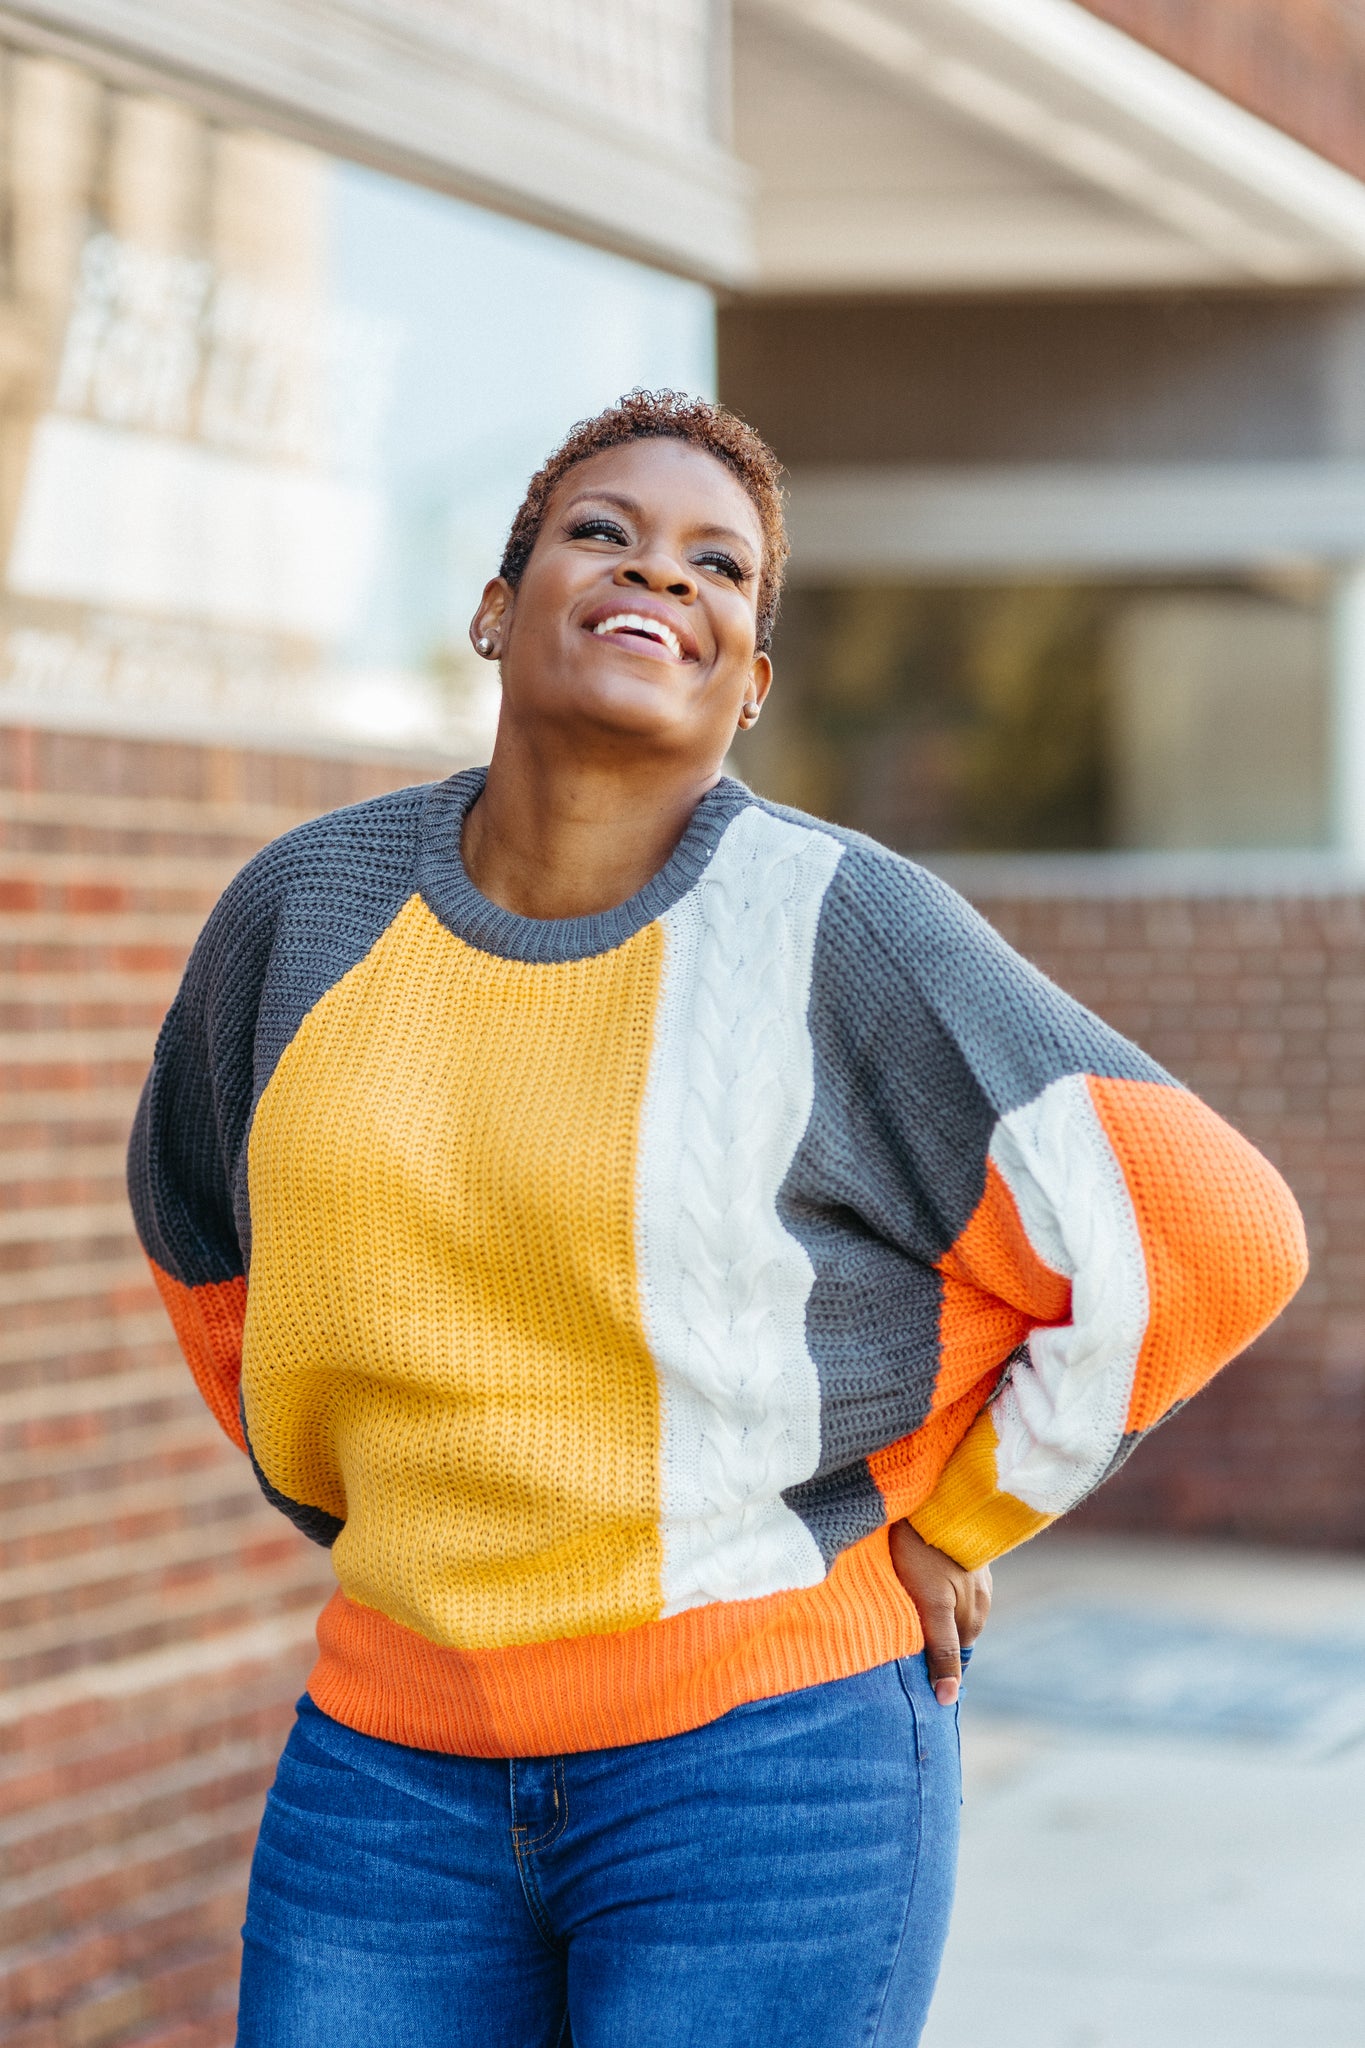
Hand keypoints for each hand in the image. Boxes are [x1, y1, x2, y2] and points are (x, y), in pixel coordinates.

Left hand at [888, 1520, 991, 1706]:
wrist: (936, 1496)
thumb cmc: (925, 1551)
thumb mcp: (932, 1605)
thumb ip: (941, 1649)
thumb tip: (947, 1699)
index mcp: (974, 1618)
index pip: (951, 1657)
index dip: (928, 1663)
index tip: (902, 1665)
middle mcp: (980, 1600)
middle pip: (950, 1633)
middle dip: (928, 1639)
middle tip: (893, 1634)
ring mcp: (974, 1576)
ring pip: (948, 1608)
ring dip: (929, 1611)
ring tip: (899, 1604)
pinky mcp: (964, 1555)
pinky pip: (948, 1584)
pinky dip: (932, 1587)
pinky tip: (913, 1577)